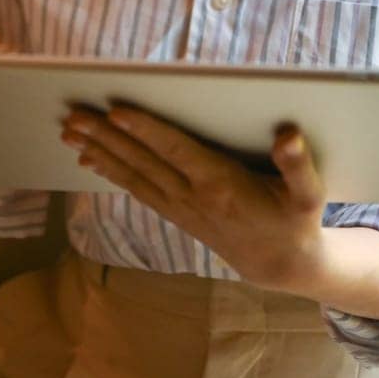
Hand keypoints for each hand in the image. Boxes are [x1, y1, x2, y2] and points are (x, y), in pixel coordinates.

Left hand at [61, 106, 327, 292]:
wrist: (283, 266)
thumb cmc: (297, 221)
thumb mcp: (309, 195)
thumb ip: (298, 164)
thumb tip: (289, 136)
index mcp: (220, 184)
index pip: (176, 151)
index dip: (147, 130)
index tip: (117, 111)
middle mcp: (193, 197)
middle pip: (142, 162)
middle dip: (106, 137)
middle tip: (73, 115)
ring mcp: (180, 207)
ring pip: (133, 175)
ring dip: (99, 152)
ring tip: (69, 132)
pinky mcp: (176, 213)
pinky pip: (137, 189)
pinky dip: (111, 172)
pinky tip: (90, 158)